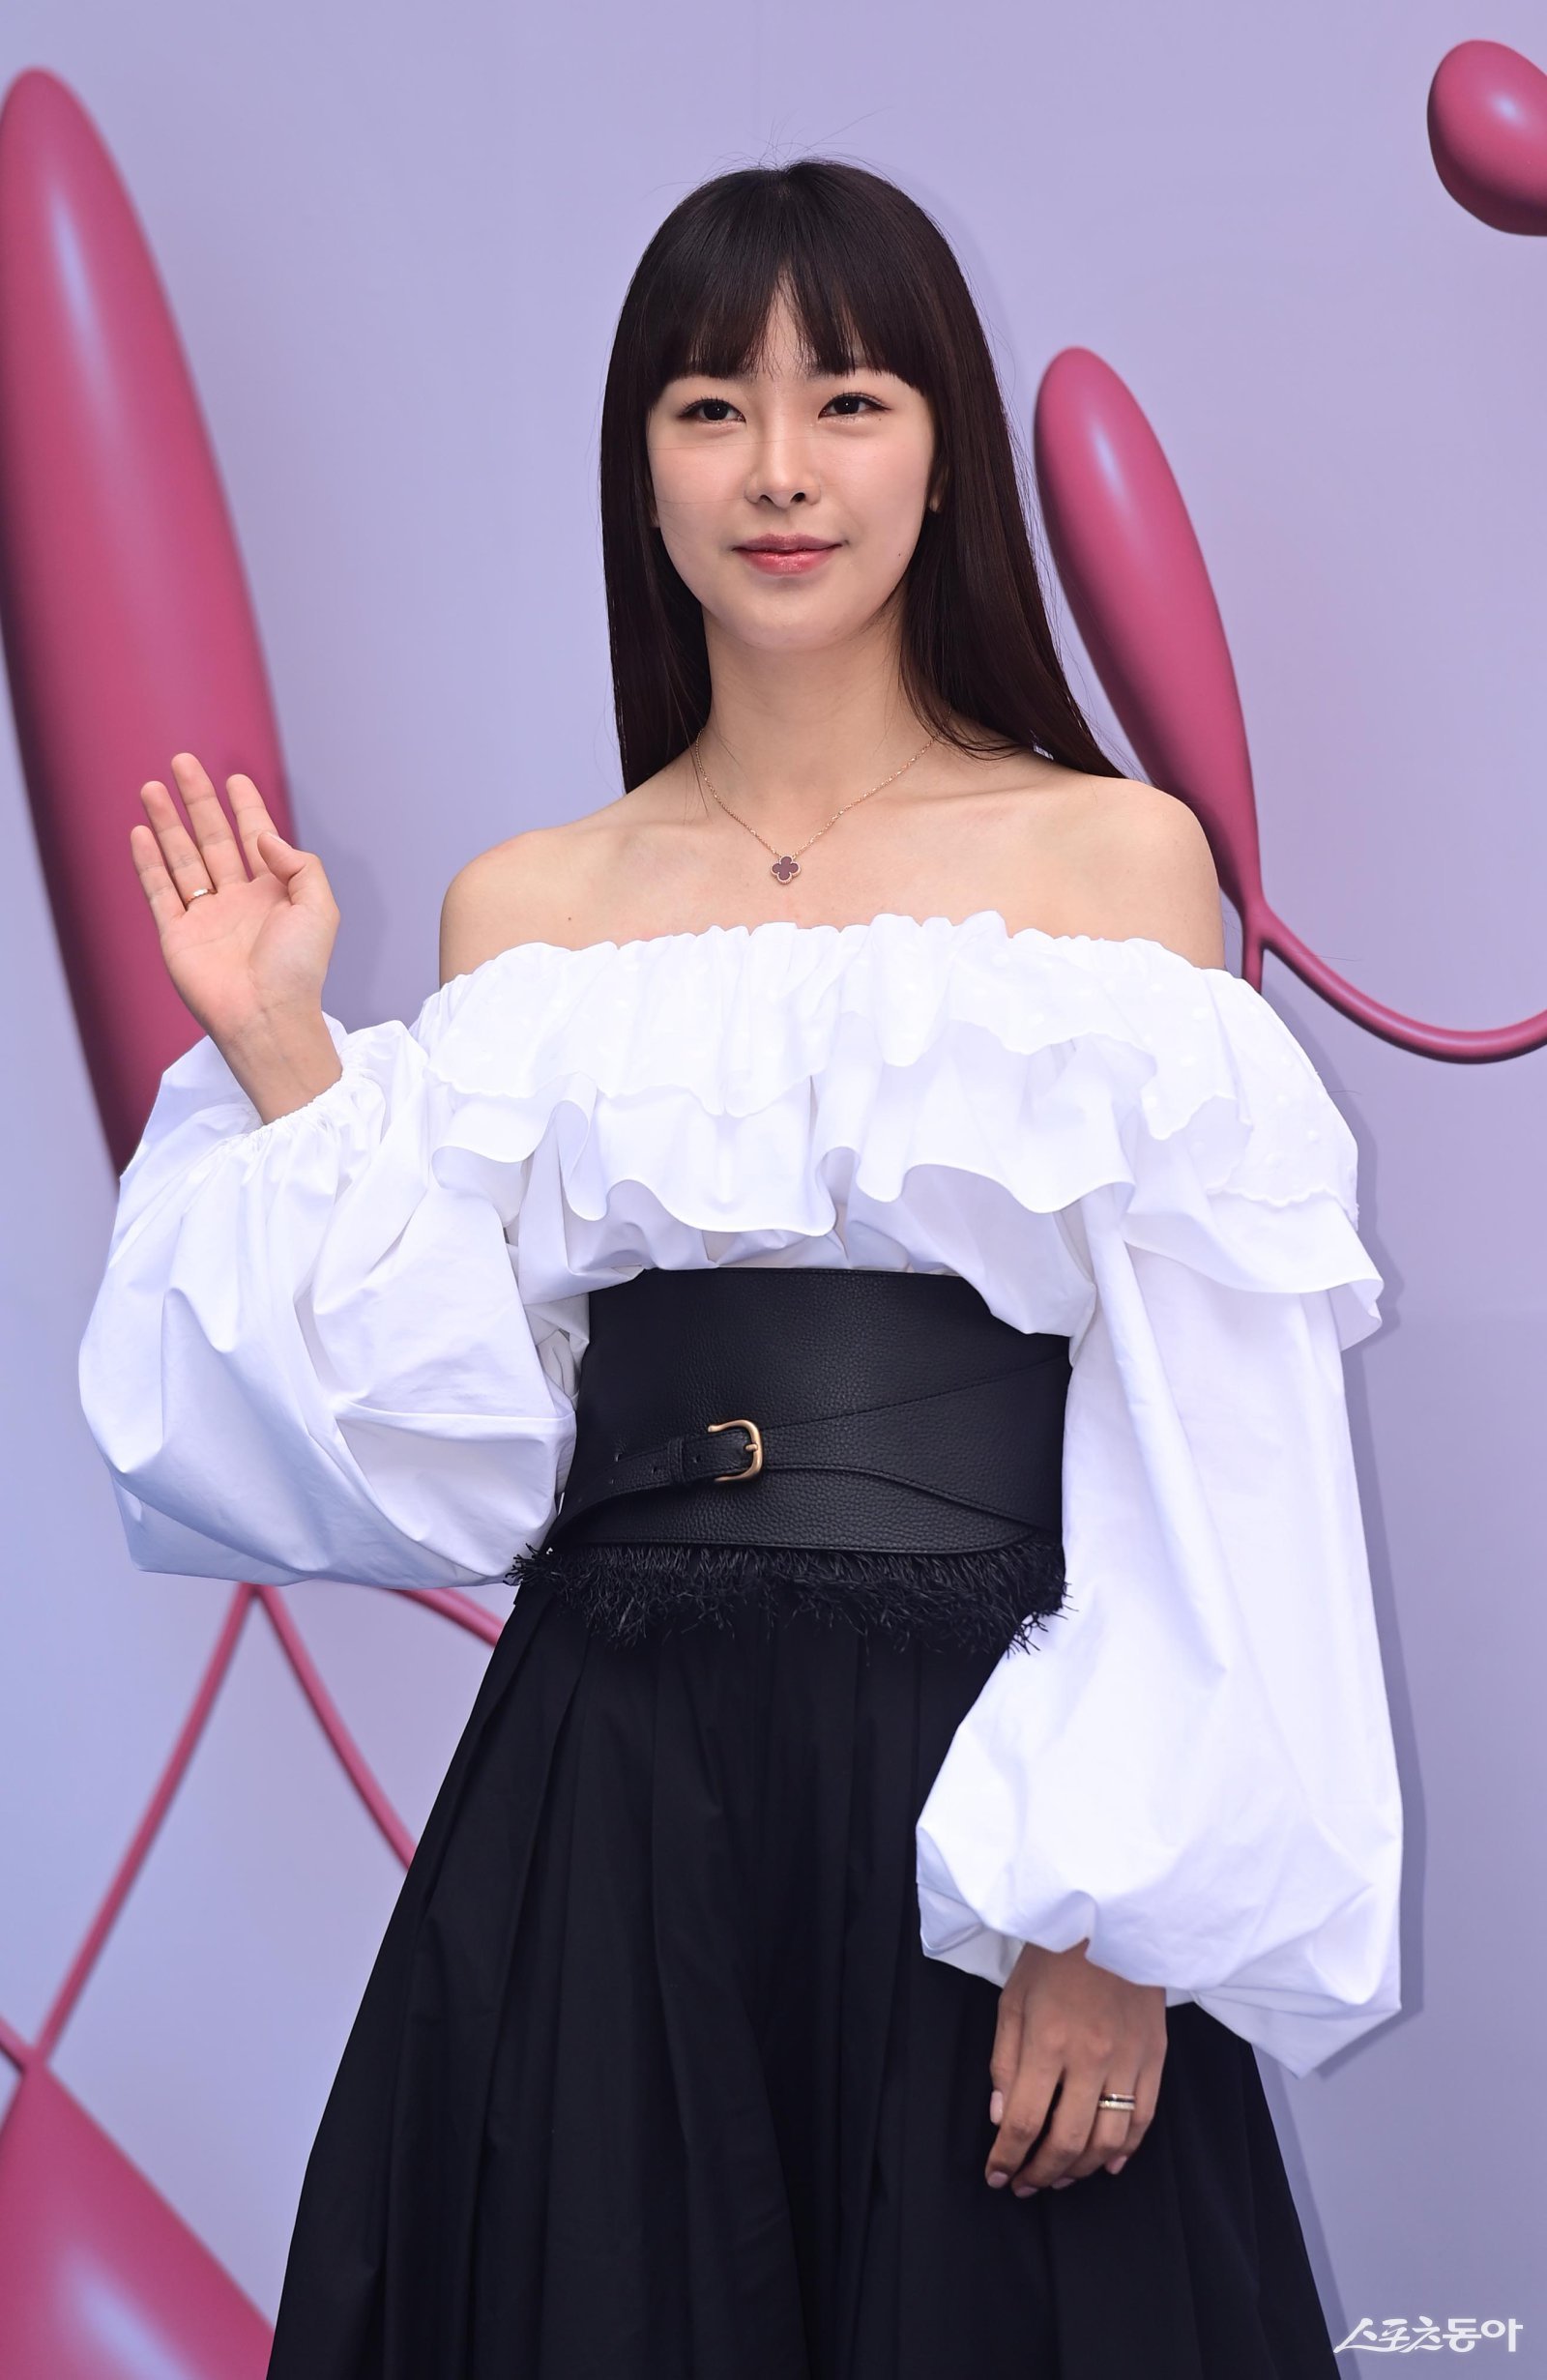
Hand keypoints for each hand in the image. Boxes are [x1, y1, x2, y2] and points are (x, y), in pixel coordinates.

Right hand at [130, 753, 343, 1119]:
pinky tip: (141, 832)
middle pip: (213, 839)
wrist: (266, 1017)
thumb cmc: (299, 969)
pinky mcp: (177, 936)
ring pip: (182, 859)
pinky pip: (160, 891)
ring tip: (152, 787)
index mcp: (274, 894)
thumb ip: (299, 865)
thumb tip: (263, 837)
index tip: (235, 779)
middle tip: (182, 762)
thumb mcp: (320, 908)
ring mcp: (206, 917)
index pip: (256, 839)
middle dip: (198, 801)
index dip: (246, 809)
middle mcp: (238, 901)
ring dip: (167, 823)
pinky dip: (149, 862)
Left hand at [983, 1937, 1165, 2196]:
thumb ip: (1005, 2061)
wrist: (1114, 1917)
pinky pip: (1144, 2119)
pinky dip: (1125, 2151)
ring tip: (1059, 2178)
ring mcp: (1128, 2060)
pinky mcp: (1155, 2057)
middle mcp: (1090, 2059)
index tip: (996, 2176)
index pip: (1025, 2122)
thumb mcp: (1013, 1999)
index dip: (1007, 2159)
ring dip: (1079, 2170)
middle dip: (1041, 2174)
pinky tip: (1105, 2164)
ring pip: (1107, 2141)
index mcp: (1048, 2043)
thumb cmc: (1055, 1955)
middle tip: (1024, 2186)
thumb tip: (1002, 2118)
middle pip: (1066, 2142)